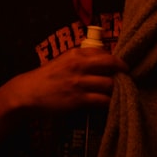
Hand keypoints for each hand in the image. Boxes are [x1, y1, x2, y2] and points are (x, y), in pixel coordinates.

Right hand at [6, 47, 127, 113]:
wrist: (28, 92)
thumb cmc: (46, 77)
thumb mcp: (63, 61)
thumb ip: (80, 59)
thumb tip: (101, 60)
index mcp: (75, 54)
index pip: (103, 52)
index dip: (115, 59)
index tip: (120, 66)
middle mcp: (79, 65)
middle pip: (111, 64)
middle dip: (123, 70)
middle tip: (128, 76)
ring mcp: (79, 83)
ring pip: (109, 84)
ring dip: (118, 88)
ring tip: (121, 91)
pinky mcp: (78, 99)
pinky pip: (102, 100)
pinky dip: (110, 102)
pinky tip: (112, 103)